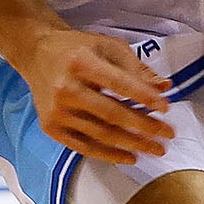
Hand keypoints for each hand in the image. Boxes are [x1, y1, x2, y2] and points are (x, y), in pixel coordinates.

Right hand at [7, 22, 173, 164]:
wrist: (36, 54)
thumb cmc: (76, 49)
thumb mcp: (107, 47)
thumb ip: (136, 68)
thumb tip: (164, 88)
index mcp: (81, 63)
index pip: (119, 84)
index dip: (145, 98)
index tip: (166, 108)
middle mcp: (65, 88)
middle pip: (111, 114)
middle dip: (144, 127)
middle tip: (167, 134)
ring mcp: (56, 111)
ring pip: (101, 134)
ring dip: (132, 144)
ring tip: (155, 149)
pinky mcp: (51, 127)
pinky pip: (84, 147)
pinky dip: (108, 154)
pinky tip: (129, 156)